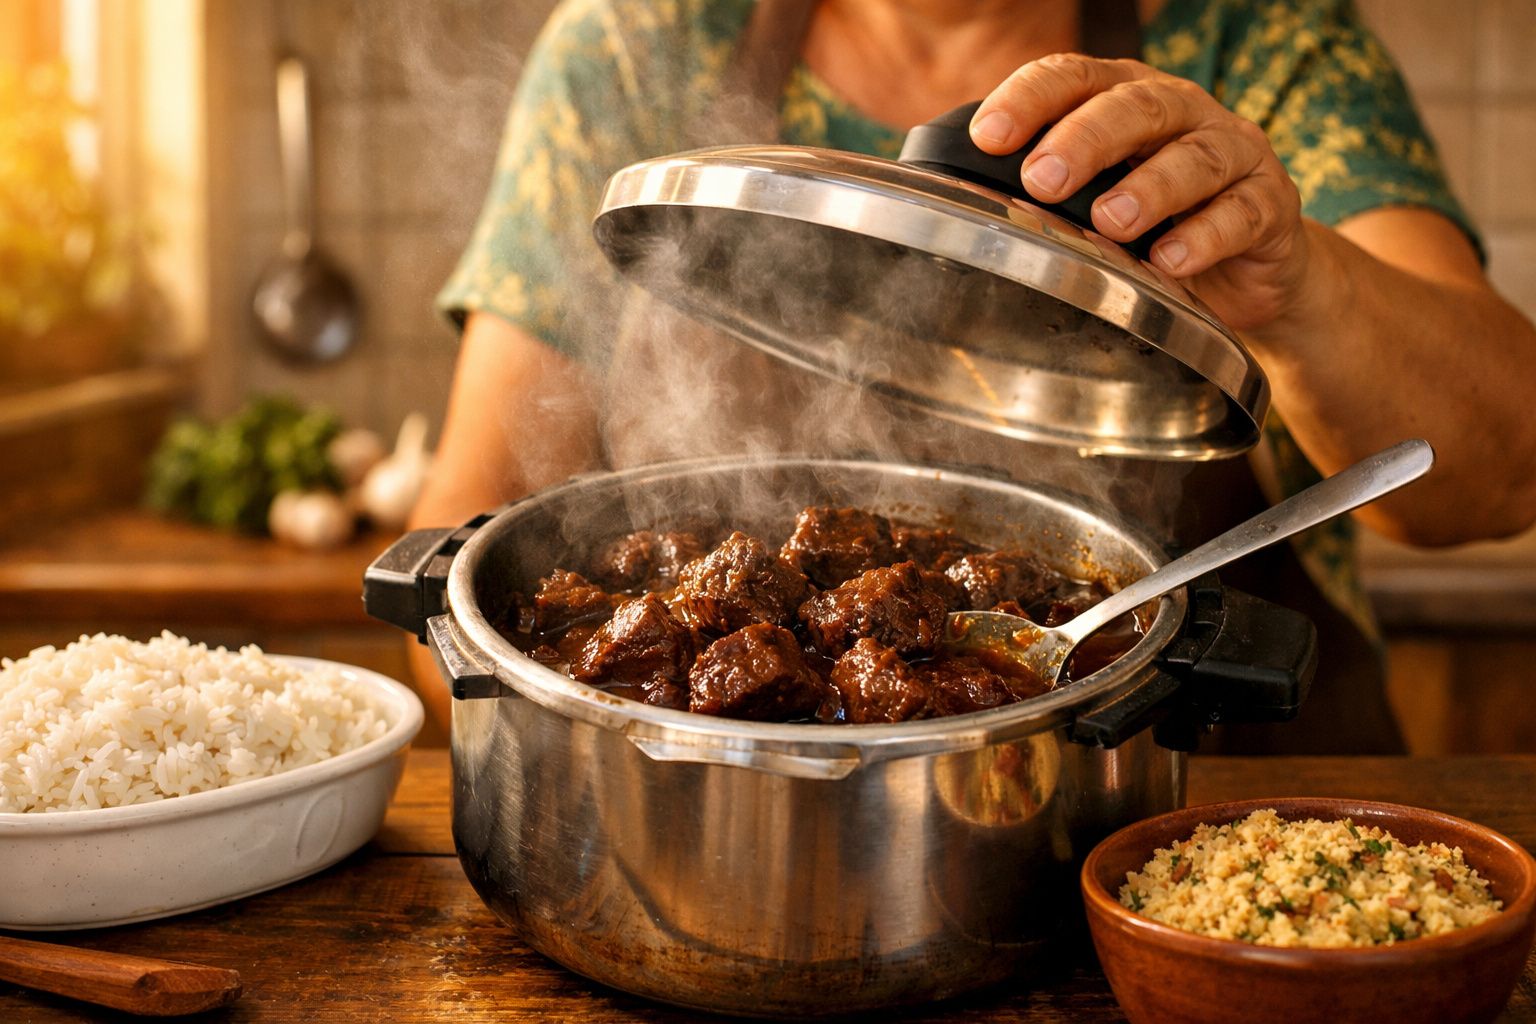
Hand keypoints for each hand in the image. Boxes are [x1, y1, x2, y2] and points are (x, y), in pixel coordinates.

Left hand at [970, 54, 1308, 331]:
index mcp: (1126, 99)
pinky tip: (1170, 261)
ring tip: (1109, 222)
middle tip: (1042, 178)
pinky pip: (1242, 212)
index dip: (1030, 99)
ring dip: (1149, 187)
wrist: (1248, 269)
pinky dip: (1206, 237)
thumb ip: (1045, 189)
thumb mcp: (1093, 199)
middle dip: (1085, 139)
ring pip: (1195, 156)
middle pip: (1135, 107)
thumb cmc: (1153, 225)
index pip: (1074, 77)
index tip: (988, 137)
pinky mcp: (1270, 204)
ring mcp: (1232, 153)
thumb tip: (958, 204)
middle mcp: (1181, 113)